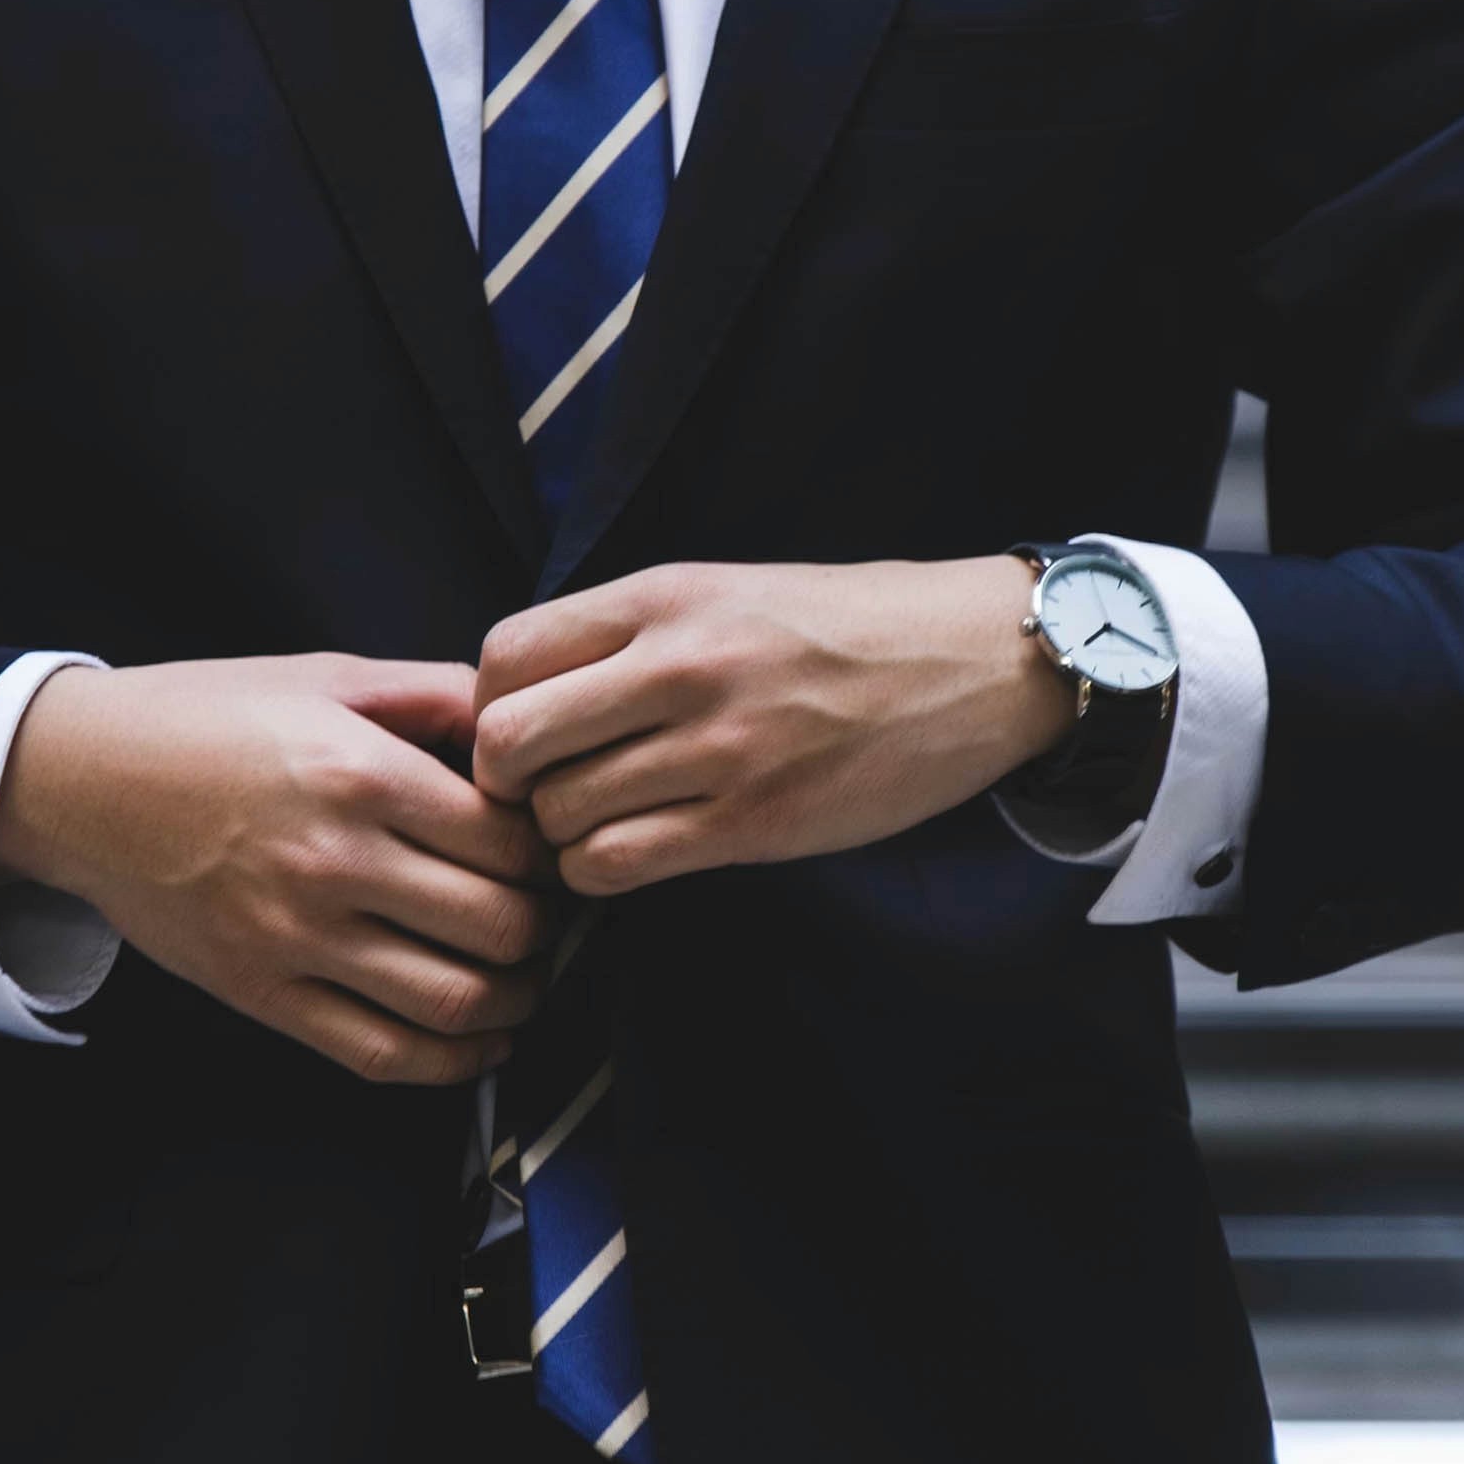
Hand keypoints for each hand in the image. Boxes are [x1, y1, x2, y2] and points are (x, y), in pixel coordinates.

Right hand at [0, 655, 556, 1083]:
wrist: (80, 779)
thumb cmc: (206, 718)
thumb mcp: (326, 677)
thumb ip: (434, 696)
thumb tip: (524, 725)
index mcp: (360, 773)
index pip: (509, 842)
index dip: (550, 854)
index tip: (548, 852)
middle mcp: (334, 861)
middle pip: (499, 927)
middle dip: (544, 930)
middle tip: (547, 916)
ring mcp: (296, 938)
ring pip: (455, 1002)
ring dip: (515, 1002)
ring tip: (523, 979)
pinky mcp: (262, 993)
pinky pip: (381, 1053)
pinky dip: (452, 1063)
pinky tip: (479, 1041)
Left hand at [473, 559, 1076, 895]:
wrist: (975, 661)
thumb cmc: (843, 628)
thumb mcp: (725, 591)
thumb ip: (628, 634)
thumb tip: (521, 694)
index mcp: (664, 597)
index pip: (503, 655)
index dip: (489, 706)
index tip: (525, 730)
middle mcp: (680, 667)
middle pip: (508, 742)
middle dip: (507, 781)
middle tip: (542, 792)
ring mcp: (718, 749)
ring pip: (558, 816)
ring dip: (560, 835)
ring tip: (600, 822)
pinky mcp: (753, 822)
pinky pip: (617, 865)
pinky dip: (602, 872)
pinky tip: (634, 853)